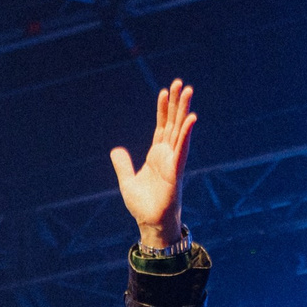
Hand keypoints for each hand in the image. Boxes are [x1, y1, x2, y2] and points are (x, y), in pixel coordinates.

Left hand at [112, 80, 196, 248]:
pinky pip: (182, 148)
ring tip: (188, 91)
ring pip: (180, 130)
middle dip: (177, 103)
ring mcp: (173, 161)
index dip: (163, 109)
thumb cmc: (143, 205)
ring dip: (184, 110)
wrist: (151, 223)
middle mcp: (167, 155)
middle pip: (174, 123)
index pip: (162, 126)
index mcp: (157, 155)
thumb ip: (123, 164)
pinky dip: (186, 133)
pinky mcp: (176, 170)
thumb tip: (116, 150)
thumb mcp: (127, 181)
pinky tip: (190, 118)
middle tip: (181, 83)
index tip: (165, 91)